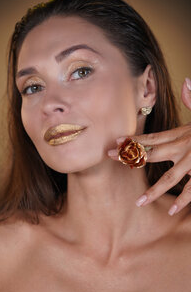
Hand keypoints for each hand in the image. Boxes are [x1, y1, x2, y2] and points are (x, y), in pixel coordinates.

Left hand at [108, 78, 190, 215]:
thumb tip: (187, 81)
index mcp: (181, 134)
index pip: (151, 137)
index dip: (132, 140)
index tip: (115, 142)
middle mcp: (183, 147)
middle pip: (150, 153)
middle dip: (129, 156)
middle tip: (109, 157)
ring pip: (169, 177)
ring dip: (153, 190)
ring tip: (139, 202)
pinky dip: (184, 200)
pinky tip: (172, 210)